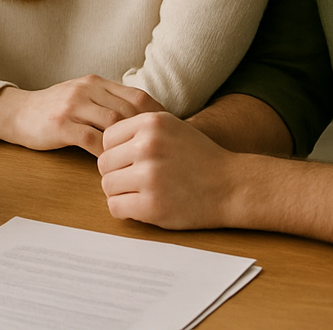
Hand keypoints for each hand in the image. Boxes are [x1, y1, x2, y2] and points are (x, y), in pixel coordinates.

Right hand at [0, 75, 164, 155]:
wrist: (17, 113)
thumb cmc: (55, 110)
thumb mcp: (83, 98)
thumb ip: (108, 103)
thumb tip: (145, 121)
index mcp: (96, 82)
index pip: (136, 95)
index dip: (157, 115)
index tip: (170, 135)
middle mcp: (86, 89)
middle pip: (129, 109)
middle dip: (148, 132)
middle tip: (161, 152)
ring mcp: (73, 105)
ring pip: (113, 123)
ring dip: (128, 144)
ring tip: (140, 161)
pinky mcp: (61, 124)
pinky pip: (91, 139)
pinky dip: (106, 153)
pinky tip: (113, 165)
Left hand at [97, 111, 233, 228]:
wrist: (231, 185)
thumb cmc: (200, 157)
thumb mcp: (171, 127)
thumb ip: (139, 129)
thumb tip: (101, 140)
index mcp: (151, 123)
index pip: (107, 138)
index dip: (116, 152)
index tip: (130, 161)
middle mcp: (148, 146)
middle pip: (104, 163)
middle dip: (116, 173)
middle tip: (135, 180)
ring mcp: (150, 177)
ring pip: (107, 185)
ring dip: (119, 192)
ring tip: (139, 193)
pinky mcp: (153, 206)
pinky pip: (116, 207)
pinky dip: (124, 209)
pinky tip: (141, 206)